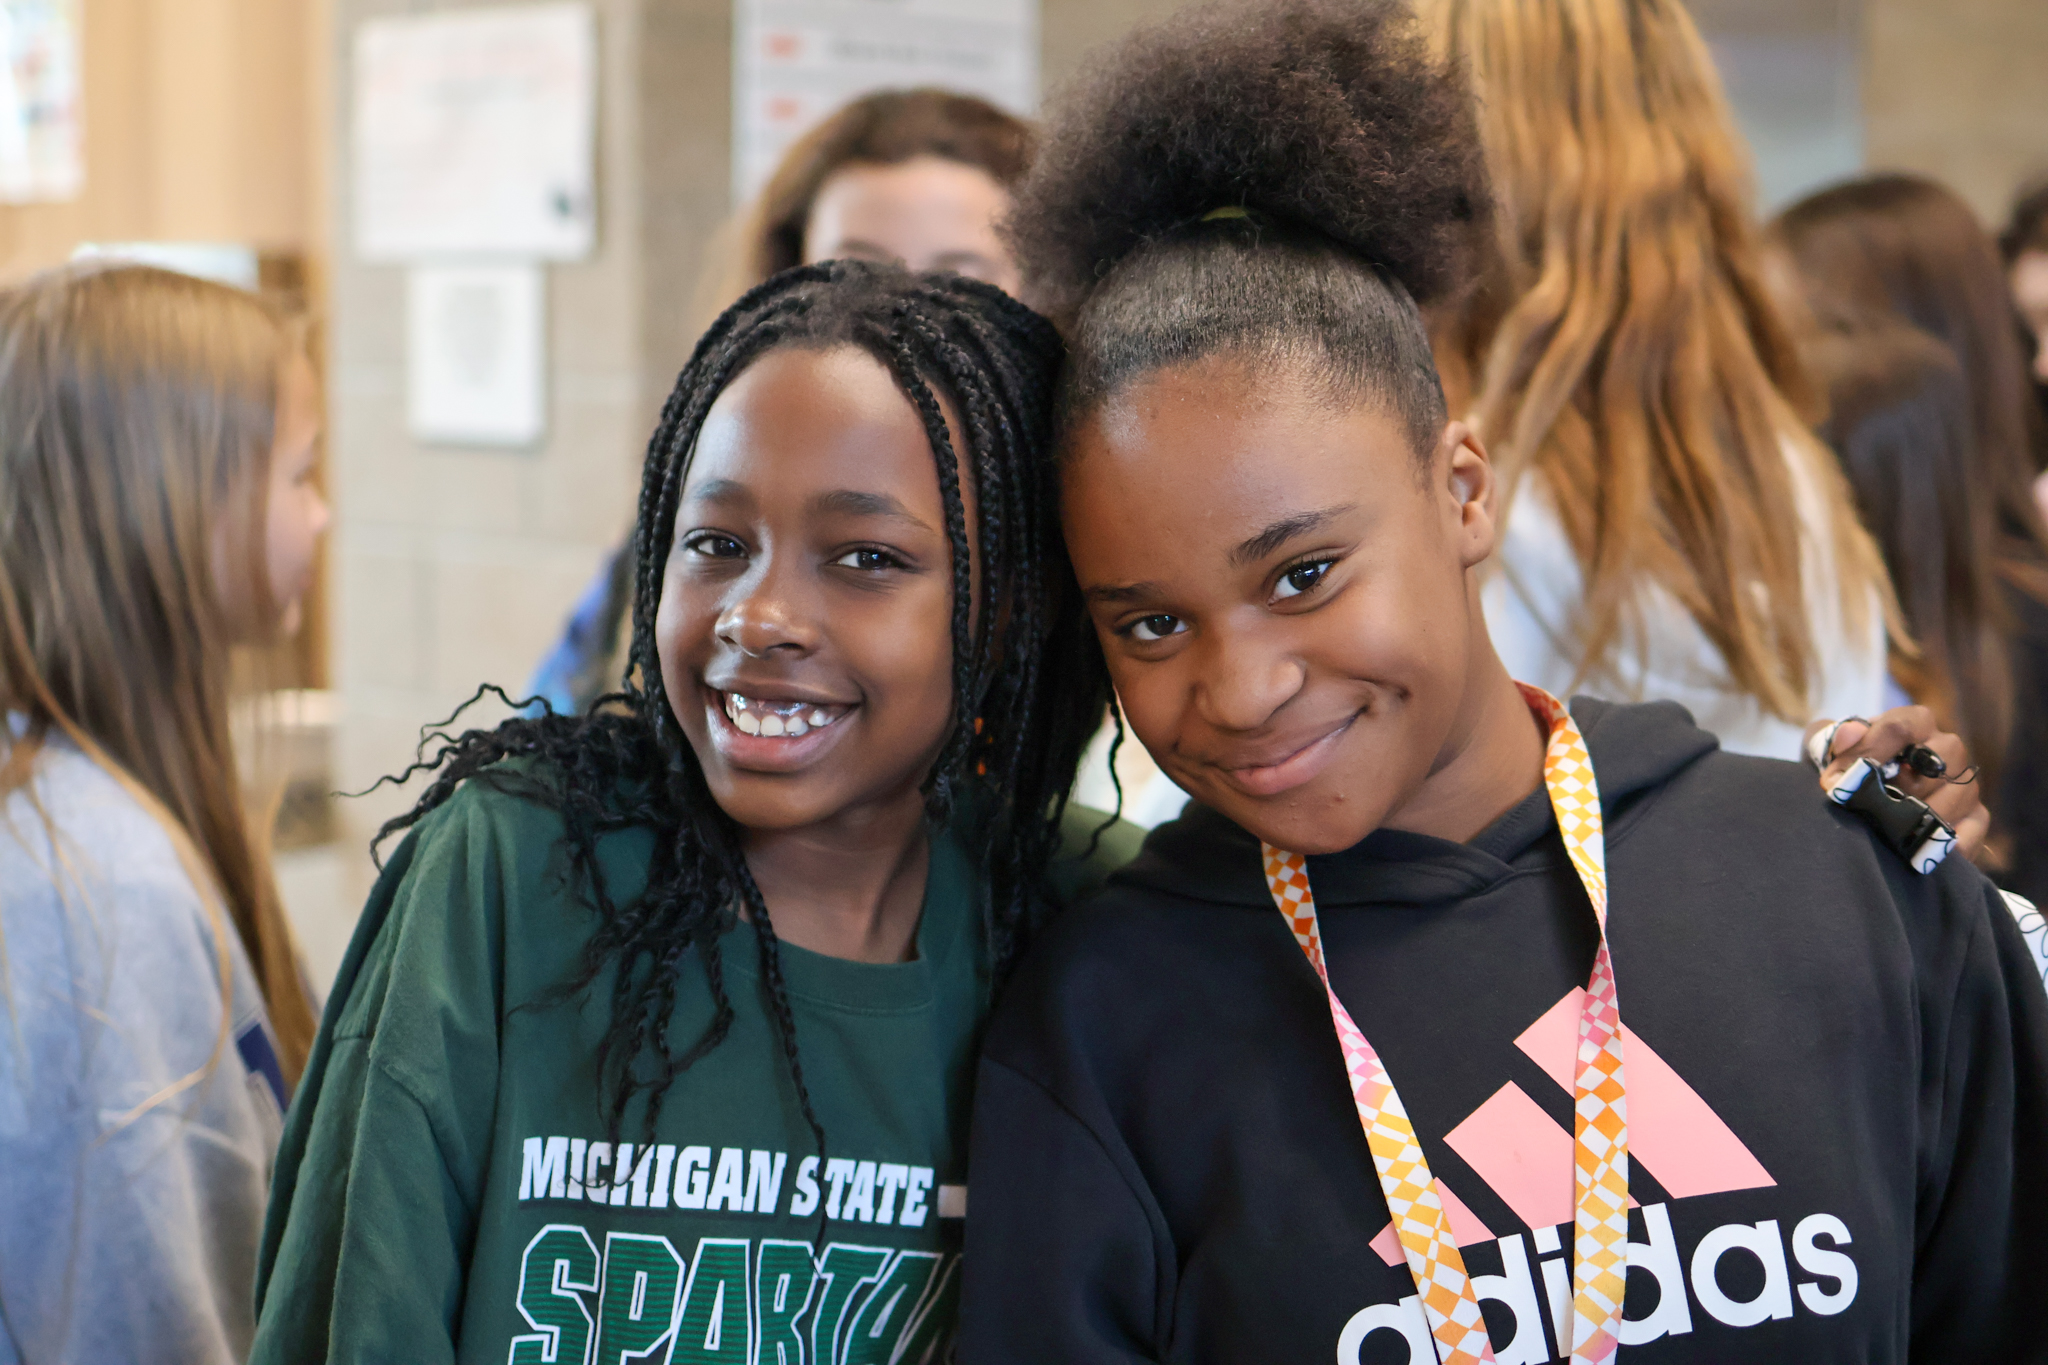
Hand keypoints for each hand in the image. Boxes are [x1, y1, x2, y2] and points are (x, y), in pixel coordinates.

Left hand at [1803, 707, 1987, 862]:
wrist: (1857, 810)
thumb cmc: (1843, 773)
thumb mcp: (1825, 752)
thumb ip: (1830, 738)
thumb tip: (1849, 734)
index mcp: (1914, 723)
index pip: (1902, 725)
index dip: (1867, 752)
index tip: (1834, 781)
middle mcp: (1947, 749)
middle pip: (1939, 756)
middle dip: (1896, 784)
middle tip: (1865, 805)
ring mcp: (1965, 784)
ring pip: (1957, 793)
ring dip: (1916, 814)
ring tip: (1884, 828)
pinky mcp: (1976, 817)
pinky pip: (1971, 827)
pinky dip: (1944, 841)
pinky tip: (1915, 849)